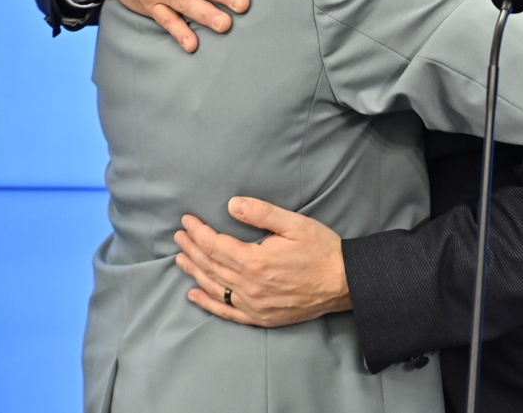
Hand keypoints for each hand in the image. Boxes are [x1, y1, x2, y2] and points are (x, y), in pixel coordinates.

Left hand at [173, 197, 351, 327]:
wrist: (343, 282)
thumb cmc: (321, 250)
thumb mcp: (294, 224)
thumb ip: (262, 213)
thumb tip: (232, 204)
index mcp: (255, 261)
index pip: (215, 245)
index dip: (198, 232)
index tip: (187, 221)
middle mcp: (249, 286)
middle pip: (210, 265)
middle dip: (192, 248)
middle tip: (179, 235)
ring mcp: (253, 305)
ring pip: (214, 287)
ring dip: (194, 271)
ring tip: (180, 258)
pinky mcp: (260, 317)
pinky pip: (226, 311)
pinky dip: (207, 303)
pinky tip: (194, 295)